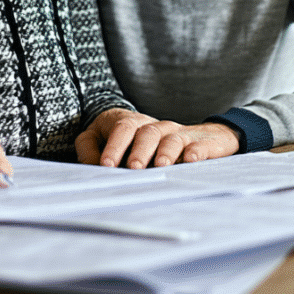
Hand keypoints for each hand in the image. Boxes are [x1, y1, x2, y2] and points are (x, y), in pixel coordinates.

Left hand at [76, 108, 240, 167]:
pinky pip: (199, 145)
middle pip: (147, 133)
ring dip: (165, 152)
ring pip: (172, 139)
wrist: (205, 137)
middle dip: (139, 150)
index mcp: (137, 126)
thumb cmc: (151, 147)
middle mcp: (158, 128)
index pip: (123, 129)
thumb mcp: (119, 145)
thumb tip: (88, 166)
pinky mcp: (203, 143)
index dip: (114, 145)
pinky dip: (196, 151)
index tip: (106, 165)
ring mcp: (181, 135)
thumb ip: (95, 151)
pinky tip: (191, 159)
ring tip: (160, 166)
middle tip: (132, 168)